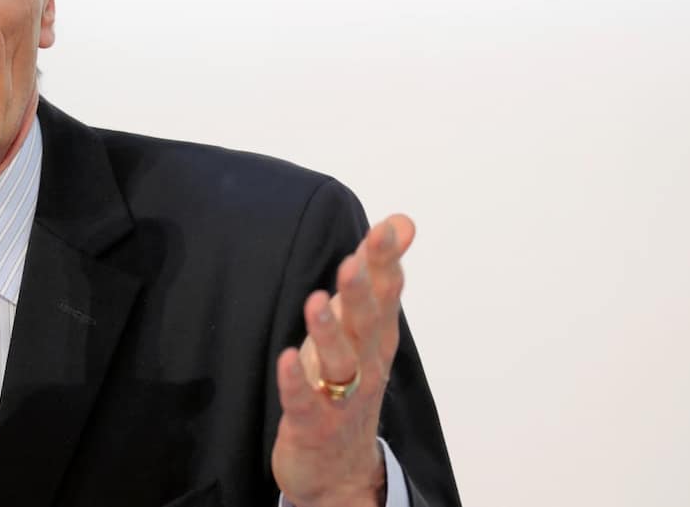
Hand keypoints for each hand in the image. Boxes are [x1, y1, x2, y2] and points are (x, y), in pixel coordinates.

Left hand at [272, 214, 414, 506]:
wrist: (341, 469)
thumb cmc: (350, 380)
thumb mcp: (364, 324)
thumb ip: (378, 271)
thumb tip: (402, 220)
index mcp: (377, 336)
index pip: (386, 293)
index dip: (386, 261)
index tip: (387, 229)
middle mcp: (366, 363)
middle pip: (367, 324)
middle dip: (361, 292)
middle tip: (353, 260)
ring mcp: (342, 397)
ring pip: (339, 362)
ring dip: (328, 332)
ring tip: (315, 301)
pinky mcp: (312, 424)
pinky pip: (304, 401)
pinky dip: (296, 382)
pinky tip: (287, 359)